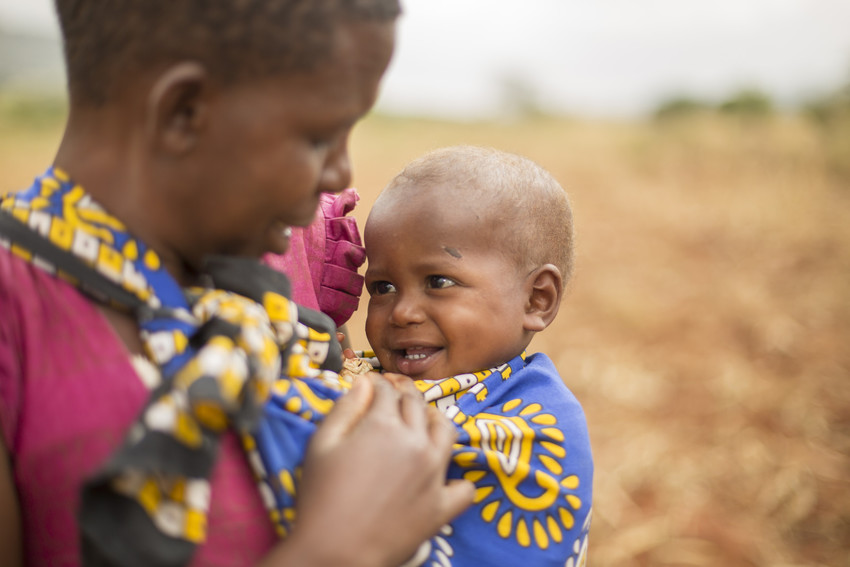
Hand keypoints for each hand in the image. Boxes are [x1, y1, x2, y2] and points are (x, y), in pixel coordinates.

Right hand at [278, 373, 473, 566]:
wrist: (335, 553)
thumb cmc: (320, 498)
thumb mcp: (321, 444)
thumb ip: (345, 407)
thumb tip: (364, 382)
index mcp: (384, 425)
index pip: (388, 390)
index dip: (378, 382)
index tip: (372, 383)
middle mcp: (416, 443)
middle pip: (417, 404)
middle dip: (403, 392)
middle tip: (392, 393)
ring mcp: (434, 475)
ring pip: (446, 431)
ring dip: (434, 419)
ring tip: (421, 422)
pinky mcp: (442, 507)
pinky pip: (464, 488)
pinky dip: (458, 480)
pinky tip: (444, 478)